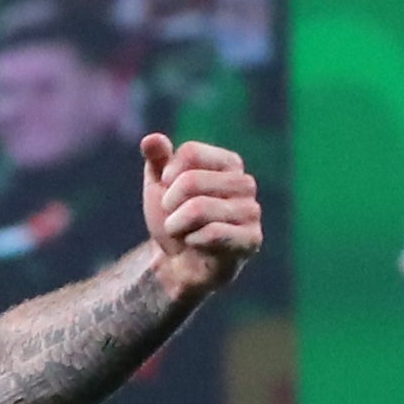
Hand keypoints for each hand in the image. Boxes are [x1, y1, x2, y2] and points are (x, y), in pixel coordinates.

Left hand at [139, 133, 263, 295]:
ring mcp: (251, 212)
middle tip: (174, 219)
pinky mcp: (252, 240)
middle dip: (170, 204)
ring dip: (178, 225)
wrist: (179, 264)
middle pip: (191, 180)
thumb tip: (151, 139)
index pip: (190, 152)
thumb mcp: (159, 187)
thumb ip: (157, 160)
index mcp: (229, 163)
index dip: (168, 176)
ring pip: (199, 208)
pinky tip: (196, 246)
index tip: (168, 193)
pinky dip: (192, 241)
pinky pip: (212, 234)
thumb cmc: (175, 220)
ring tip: (183, 233)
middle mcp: (245, 183)